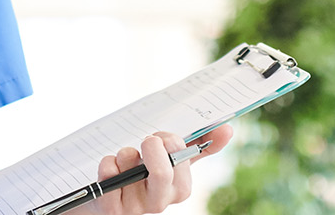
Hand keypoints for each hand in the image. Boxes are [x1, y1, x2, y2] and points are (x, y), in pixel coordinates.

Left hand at [88, 127, 231, 213]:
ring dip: (125, 153)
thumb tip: (226, 129)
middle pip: (162, 174)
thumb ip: (199, 146)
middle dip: (152, 146)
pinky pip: (108, 176)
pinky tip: (112, 168)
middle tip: (147, 140)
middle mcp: (159, 202)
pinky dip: (108, 164)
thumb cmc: (145, 173)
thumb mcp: (172, 160)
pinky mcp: (112, 209)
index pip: (183, 161)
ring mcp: (135, 207)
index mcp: (179, 189)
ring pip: (129, 168)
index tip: (163, 137)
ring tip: (126, 158)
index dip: (172, 142)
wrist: (110, 195)